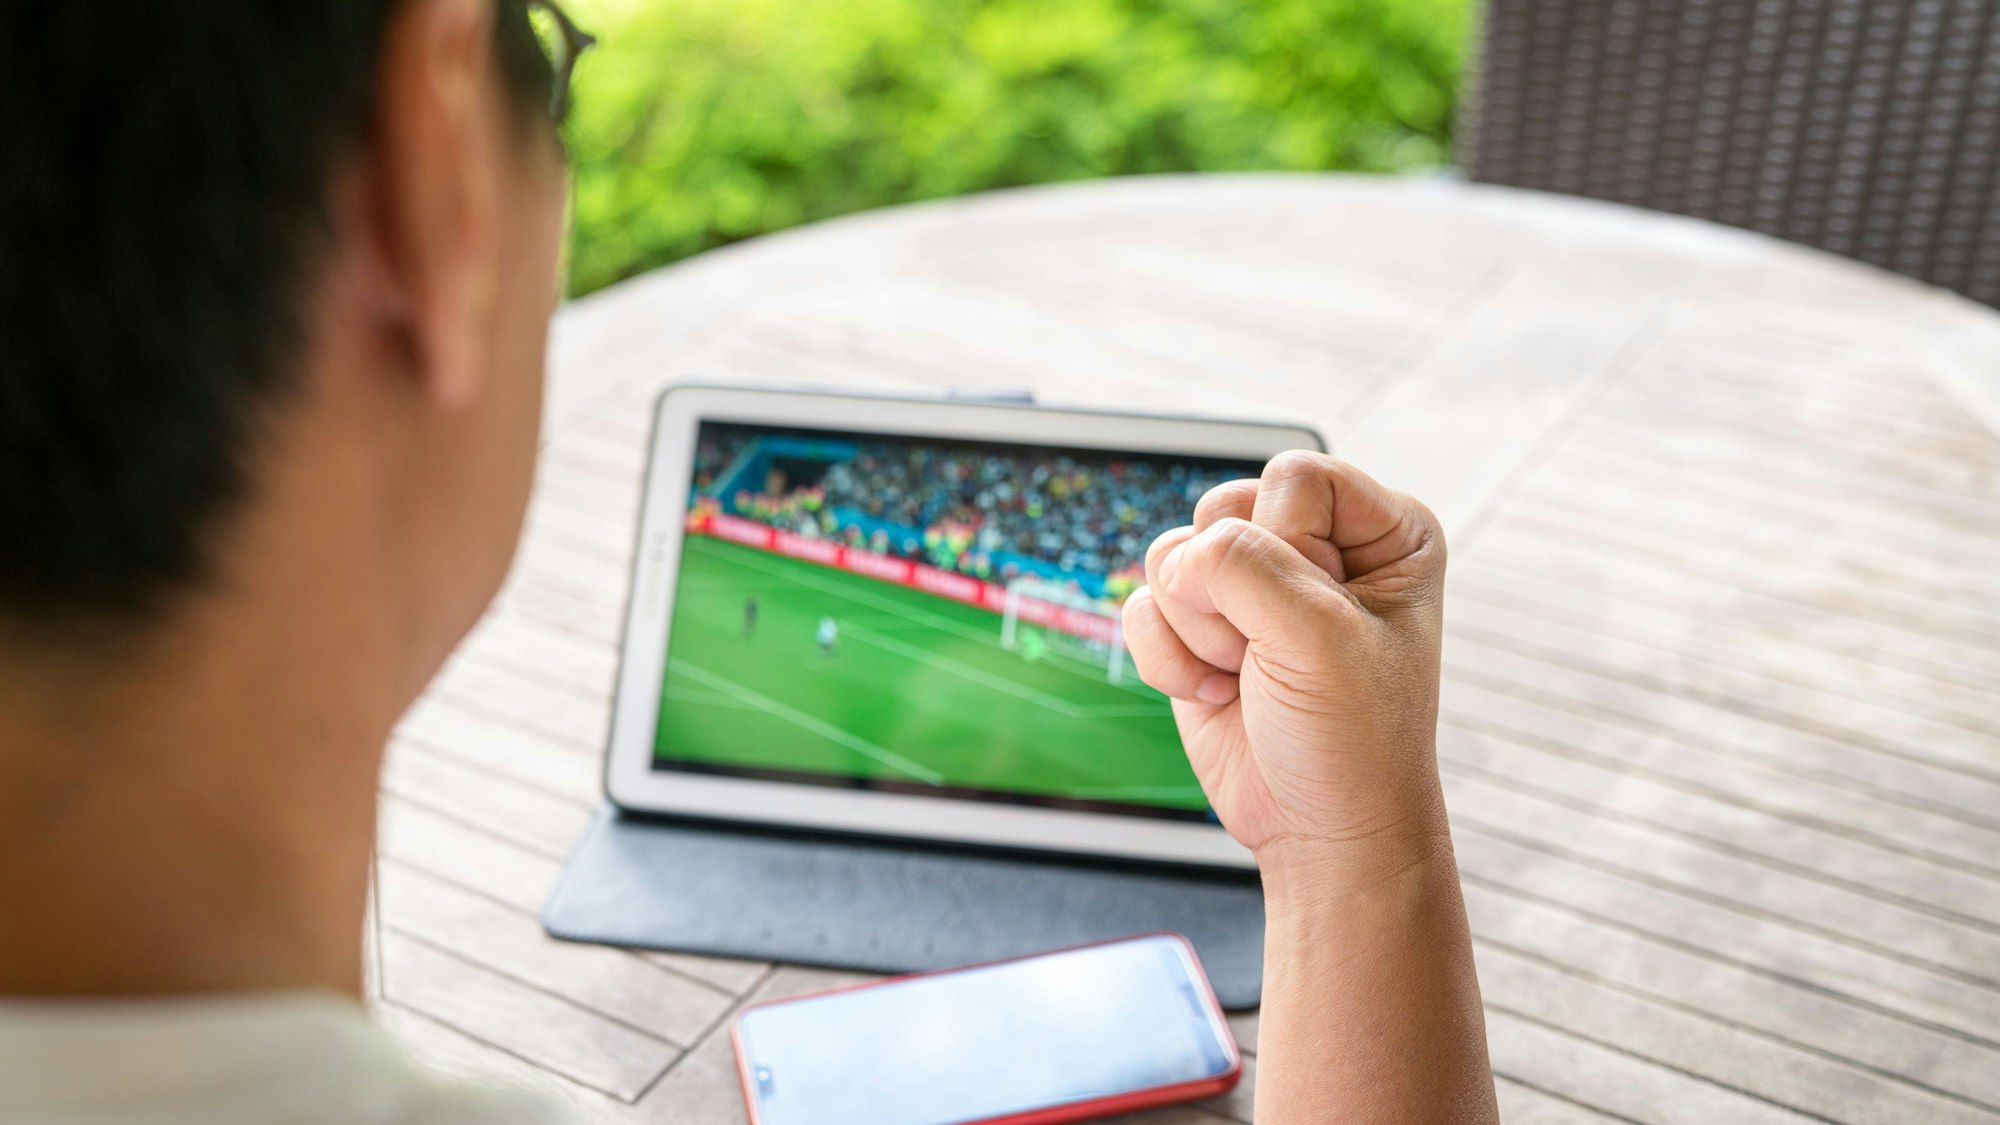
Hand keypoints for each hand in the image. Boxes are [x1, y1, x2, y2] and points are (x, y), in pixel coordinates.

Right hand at [1121, 452, 1448, 864]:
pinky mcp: (1200, 624)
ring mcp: (1253, 585)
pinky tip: (1218, 694)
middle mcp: (1317, 545)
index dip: (1289, 544)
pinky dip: (1167, 658)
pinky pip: (1144, 603)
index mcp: (1383, 530)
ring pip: (1173, 552)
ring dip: (1198, 629)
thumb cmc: (1351, 738)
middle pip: (1223, 506)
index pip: (1294, 476)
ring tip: (1249, 675)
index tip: (1323, 619)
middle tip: (1277, 654)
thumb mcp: (1317, 637)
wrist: (1318, 828)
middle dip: (1231, 591)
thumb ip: (1242, 565)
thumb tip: (1179, 557)